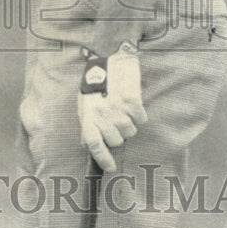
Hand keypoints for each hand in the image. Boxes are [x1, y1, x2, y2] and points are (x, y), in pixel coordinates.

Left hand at [77, 46, 147, 172]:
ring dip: (129, 123)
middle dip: (118, 135)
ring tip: (122, 110)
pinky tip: (133, 105)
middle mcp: (103, 115)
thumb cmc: (95, 85)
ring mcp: (118, 108)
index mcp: (88, 116)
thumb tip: (86, 145)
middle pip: (117, 141)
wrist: (109, 59)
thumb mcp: (85, 105)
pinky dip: (139, 114)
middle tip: (116, 121)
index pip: (94, 145)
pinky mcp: (132, 100)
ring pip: (131, 131)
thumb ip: (86, 125)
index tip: (111, 168)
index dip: (103, 159)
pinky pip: (141, 118)